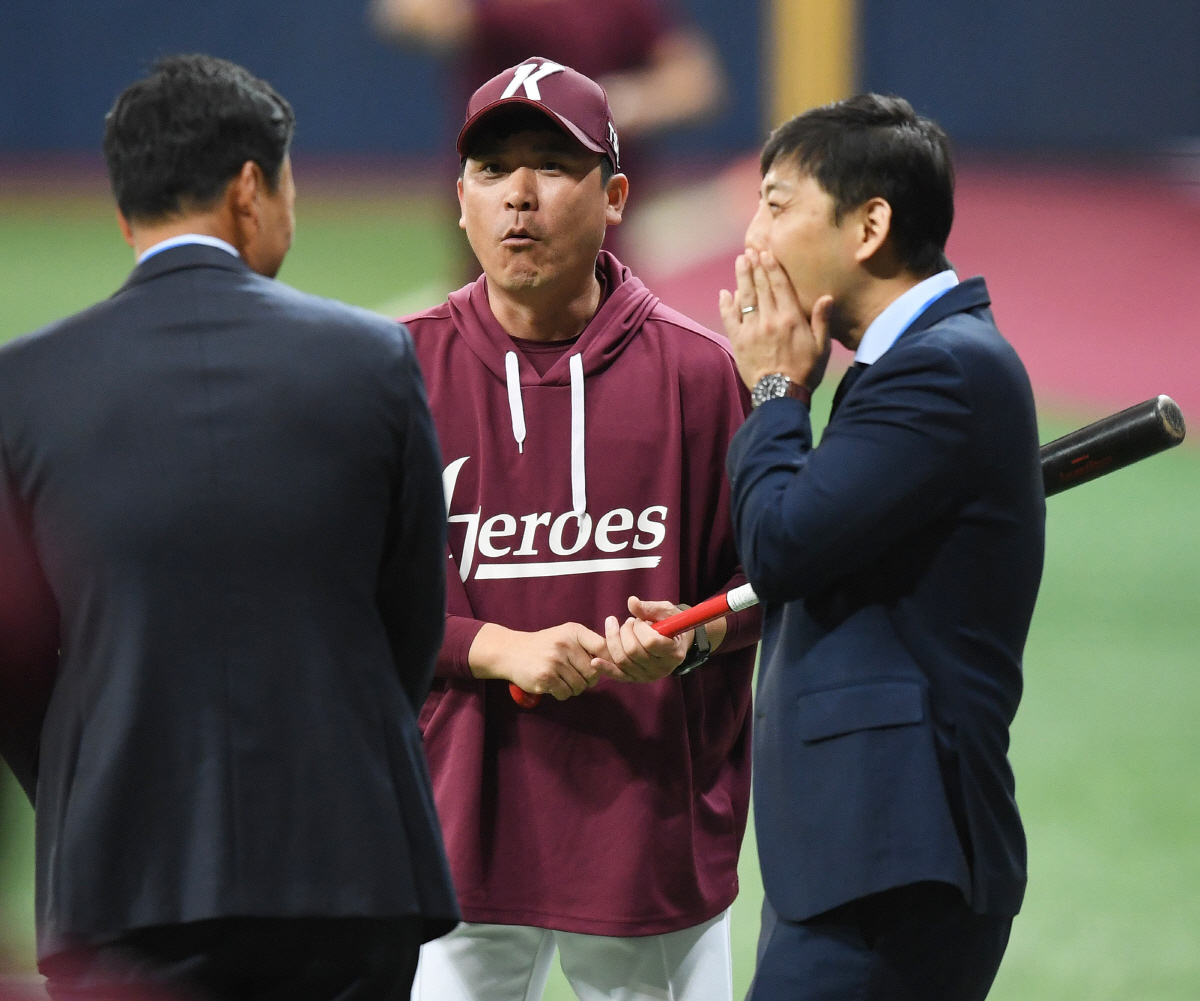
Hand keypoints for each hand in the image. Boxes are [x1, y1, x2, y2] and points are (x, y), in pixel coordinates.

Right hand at [469, 622, 616, 700]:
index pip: (603, 648)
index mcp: (573, 631)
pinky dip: (562, 694)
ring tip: (563, 680)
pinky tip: (553, 685)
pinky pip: (565, 694)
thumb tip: (616, 661)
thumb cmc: (545, 645)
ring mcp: (554, 661)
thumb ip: (589, 644)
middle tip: (577, 677)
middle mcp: (565, 644)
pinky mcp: (545, 677)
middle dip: (588, 680)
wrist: (511, 651)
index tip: (603, 668)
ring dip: (574, 688)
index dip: (607, 662)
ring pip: (580, 686)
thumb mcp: (566, 635)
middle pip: (593, 672)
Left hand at [593, 596, 692, 682]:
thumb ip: (650, 608)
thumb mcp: (666, 612)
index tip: (641, 620)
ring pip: (622, 660)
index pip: (651, 642)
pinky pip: (618, 675)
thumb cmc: (670, 624)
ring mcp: (647, 676)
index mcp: (674, 652)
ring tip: (622, 629)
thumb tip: (631, 602)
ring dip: (615, 640)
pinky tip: (595, 661)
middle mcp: (662, 669)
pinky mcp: (635, 679)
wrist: (674, 643)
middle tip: (630, 622)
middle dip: (625, 631)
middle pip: (632, 651)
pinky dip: (605, 668)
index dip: (640, 628)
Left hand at [719, 248, 832, 393]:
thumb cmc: (804, 371)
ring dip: (742, 278)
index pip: (780, 286)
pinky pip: (730, 318)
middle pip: (761, 287)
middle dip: (756, 267)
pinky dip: (727, 304)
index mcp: (791, 318)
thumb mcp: (821, 347)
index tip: (766, 253)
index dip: (772, 268)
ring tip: (740, 261)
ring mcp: (751, 330)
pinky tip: (725, 292)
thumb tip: (826, 297)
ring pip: (745, 297)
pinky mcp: (738, 341)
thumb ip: (821, 321)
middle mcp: (769, 319)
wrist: (780, 394)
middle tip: (750, 250)